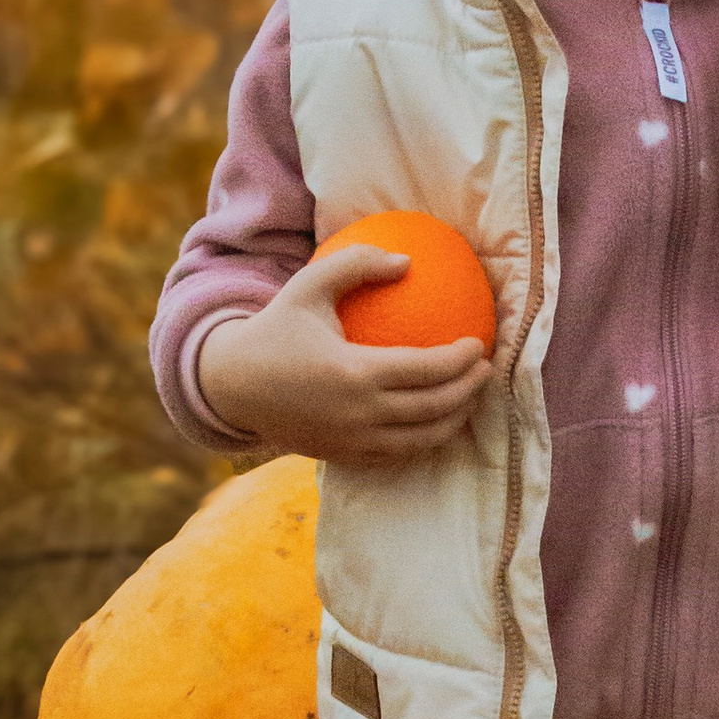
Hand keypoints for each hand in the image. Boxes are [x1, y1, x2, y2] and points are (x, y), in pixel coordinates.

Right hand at [193, 239, 494, 465]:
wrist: (232, 386)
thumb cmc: (275, 329)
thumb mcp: (308, 286)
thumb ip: (356, 264)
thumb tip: (406, 260)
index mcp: (354, 373)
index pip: (427, 370)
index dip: (462, 360)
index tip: (479, 344)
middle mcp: (358, 414)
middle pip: (435, 408)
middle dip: (470, 390)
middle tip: (487, 369)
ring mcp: (353, 442)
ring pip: (423, 439)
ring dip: (456, 418)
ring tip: (470, 396)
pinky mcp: (345, 457)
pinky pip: (399, 453)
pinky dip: (425, 438)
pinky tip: (437, 418)